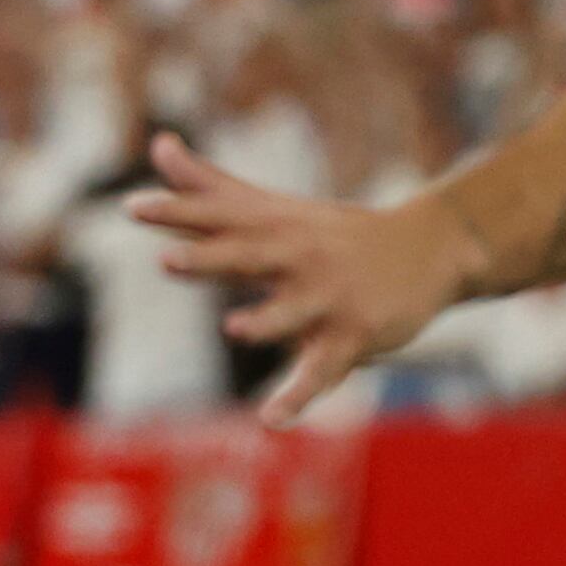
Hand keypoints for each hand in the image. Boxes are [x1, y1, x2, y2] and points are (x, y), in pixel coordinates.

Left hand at [129, 131, 471, 421]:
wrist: (434, 250)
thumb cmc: (335, 233)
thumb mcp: (274, 207)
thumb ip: (211, 186)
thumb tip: (159, 145)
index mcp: (274, 228)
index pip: (218, 217)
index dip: (176, 213)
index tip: (131, 208)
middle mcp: (298, 258)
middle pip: (249, 258)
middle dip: (210, 259)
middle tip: (167, 260)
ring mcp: (327, 299)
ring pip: (291, 314)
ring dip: (265, 322)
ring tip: (234, 328)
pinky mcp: (352, 338)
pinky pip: (320, 373)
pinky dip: (297, 397)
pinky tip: (269, 420)